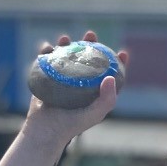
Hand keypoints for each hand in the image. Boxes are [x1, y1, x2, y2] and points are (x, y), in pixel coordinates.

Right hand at [23, 30, 129, 155]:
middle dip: (90, 45)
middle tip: (90, 34)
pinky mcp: (47, 80)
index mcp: (94, 93)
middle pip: (88, 61)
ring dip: (67, 45)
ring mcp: (63, 82)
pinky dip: (46, 52)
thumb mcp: (93, 114)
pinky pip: (47, 62)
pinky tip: (47, 47)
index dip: (117, 63)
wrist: (44, 131)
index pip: (109, 76)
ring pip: (67, 58)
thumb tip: (110, 77)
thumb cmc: (71, 125)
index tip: (122, 53)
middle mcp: (80, 85)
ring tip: (65, 38)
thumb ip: (106, 99)